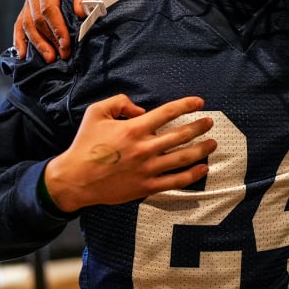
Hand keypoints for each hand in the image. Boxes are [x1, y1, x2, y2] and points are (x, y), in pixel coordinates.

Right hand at [14, 0, 108, 61]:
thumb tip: (81, 13)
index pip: (48, 9)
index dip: (56, 29)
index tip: (66, 45)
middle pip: (36, 19)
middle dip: (49, 39)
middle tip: (62, 56)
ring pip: (27, 24)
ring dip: (37, 43)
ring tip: (50, 59)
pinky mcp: (30, 6)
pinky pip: (21, 23)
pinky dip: (20, 39)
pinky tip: (22, 54)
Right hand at [44, 95, 216, 211]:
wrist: (75, 179)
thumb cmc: (85, 144)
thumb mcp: (96, 113)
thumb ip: (120, 103)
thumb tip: (141, 110)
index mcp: (134, 129)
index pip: (167, 113)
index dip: (186, 105)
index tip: (199, 102)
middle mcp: (145, 148)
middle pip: (181, 135)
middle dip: (199, 127)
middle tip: (210, 122)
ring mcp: (148, 169)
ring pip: (183, 158)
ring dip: (201, 149)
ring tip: (213, 143)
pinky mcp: (147, 186)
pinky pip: (175, 181)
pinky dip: (192, 175)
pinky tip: (204, 169)